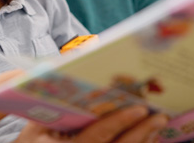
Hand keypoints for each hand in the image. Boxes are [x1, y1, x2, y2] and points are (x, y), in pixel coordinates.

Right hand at [13, 106, 167, 142]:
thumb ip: (52, 97)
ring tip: (158, 123)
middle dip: (141, 133)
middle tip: (158, 117)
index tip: (138, 108)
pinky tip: (151, 137)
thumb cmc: (34, 141)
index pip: (96, 137)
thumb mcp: (37, 121)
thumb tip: (74, 59)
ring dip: (144, 140)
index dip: (118, 123)